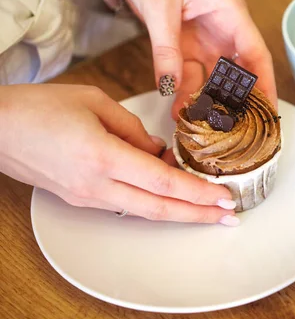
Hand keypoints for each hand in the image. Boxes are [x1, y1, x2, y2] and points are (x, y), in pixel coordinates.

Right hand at [0, 84, 238, 224]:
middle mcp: (97, 185)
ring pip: (145, 211)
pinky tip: (171, 195)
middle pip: (159, 207)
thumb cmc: (40, 108)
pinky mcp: (82, 198)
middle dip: (199, 214)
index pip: (163, 181)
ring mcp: (88, 197)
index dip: (198, 192)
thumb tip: (159, 151)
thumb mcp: (95, 102)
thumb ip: (134, 128)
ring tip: (209, 210)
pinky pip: (126, 204)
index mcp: (103, 156)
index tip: (224, 197)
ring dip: (180, 212)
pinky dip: (154, 202)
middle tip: (229, 217)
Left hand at [115, 0, 276, 119]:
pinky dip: (184, 91)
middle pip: (238, 72)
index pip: (256, 54)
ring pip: (213, 77)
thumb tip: (169, 87)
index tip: (267, 112)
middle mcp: (222, 28)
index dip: (264, 85)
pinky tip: (179, 109)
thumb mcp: (160, 6)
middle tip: (234, 129)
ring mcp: (204, 38)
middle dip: (236, 101)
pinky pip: (189, 73)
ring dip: (206, 100)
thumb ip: (166, 48)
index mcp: (230, 13)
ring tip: (200, 126)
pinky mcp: (185, 44)